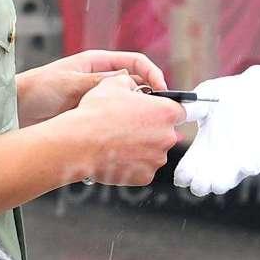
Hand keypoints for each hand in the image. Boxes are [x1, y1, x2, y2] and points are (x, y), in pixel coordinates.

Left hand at [17, 49, 167, 126]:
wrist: (15, 111)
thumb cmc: (38, 89)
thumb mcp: (71, 83)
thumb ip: (100, 82)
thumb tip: (130, 82)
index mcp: (99, 64)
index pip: (136, 64)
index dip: (153, 75)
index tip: (162, 91)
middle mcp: (102, 81)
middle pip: (136, 87)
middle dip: (148, 100)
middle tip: (156, 114)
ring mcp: (99, 101)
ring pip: (127, 108)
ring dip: (136, 117)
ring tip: (139, 128)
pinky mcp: (93, 120)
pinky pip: (115, 124)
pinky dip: (122, 131)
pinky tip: (122, 138)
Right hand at [60, 76, 183, 186]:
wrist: (80, 143)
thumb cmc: (97, 113)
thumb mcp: (114, 83)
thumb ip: (131, 82)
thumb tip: (134, 85)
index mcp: (166, 112)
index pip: (179, 111)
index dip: (164, 110)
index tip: (153, 112)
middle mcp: (167, 137)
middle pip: (166, 133)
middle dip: (151, 130)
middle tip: (130, 127)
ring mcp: (157, 159)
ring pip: (154, 151)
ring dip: (142, 147)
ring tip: (119, 142)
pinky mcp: (145, 176)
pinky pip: (143, 168)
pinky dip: (133, 164)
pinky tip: (117, 155)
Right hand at [172, 66, 259, 195]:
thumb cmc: (241, 90)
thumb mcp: (212, 92)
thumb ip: (194, 102)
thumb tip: (177, 111)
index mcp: (204, 144)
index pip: (188, 168)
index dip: (184, 174)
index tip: (183, 174)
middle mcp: (219, 157)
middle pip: (203, 181)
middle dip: (199, 185)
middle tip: (198, 181)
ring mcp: (239, 159)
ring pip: (224, 182)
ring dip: (218, 184)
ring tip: (214, 182)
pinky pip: (251, 167)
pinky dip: (247, 167)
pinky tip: (245, 165)